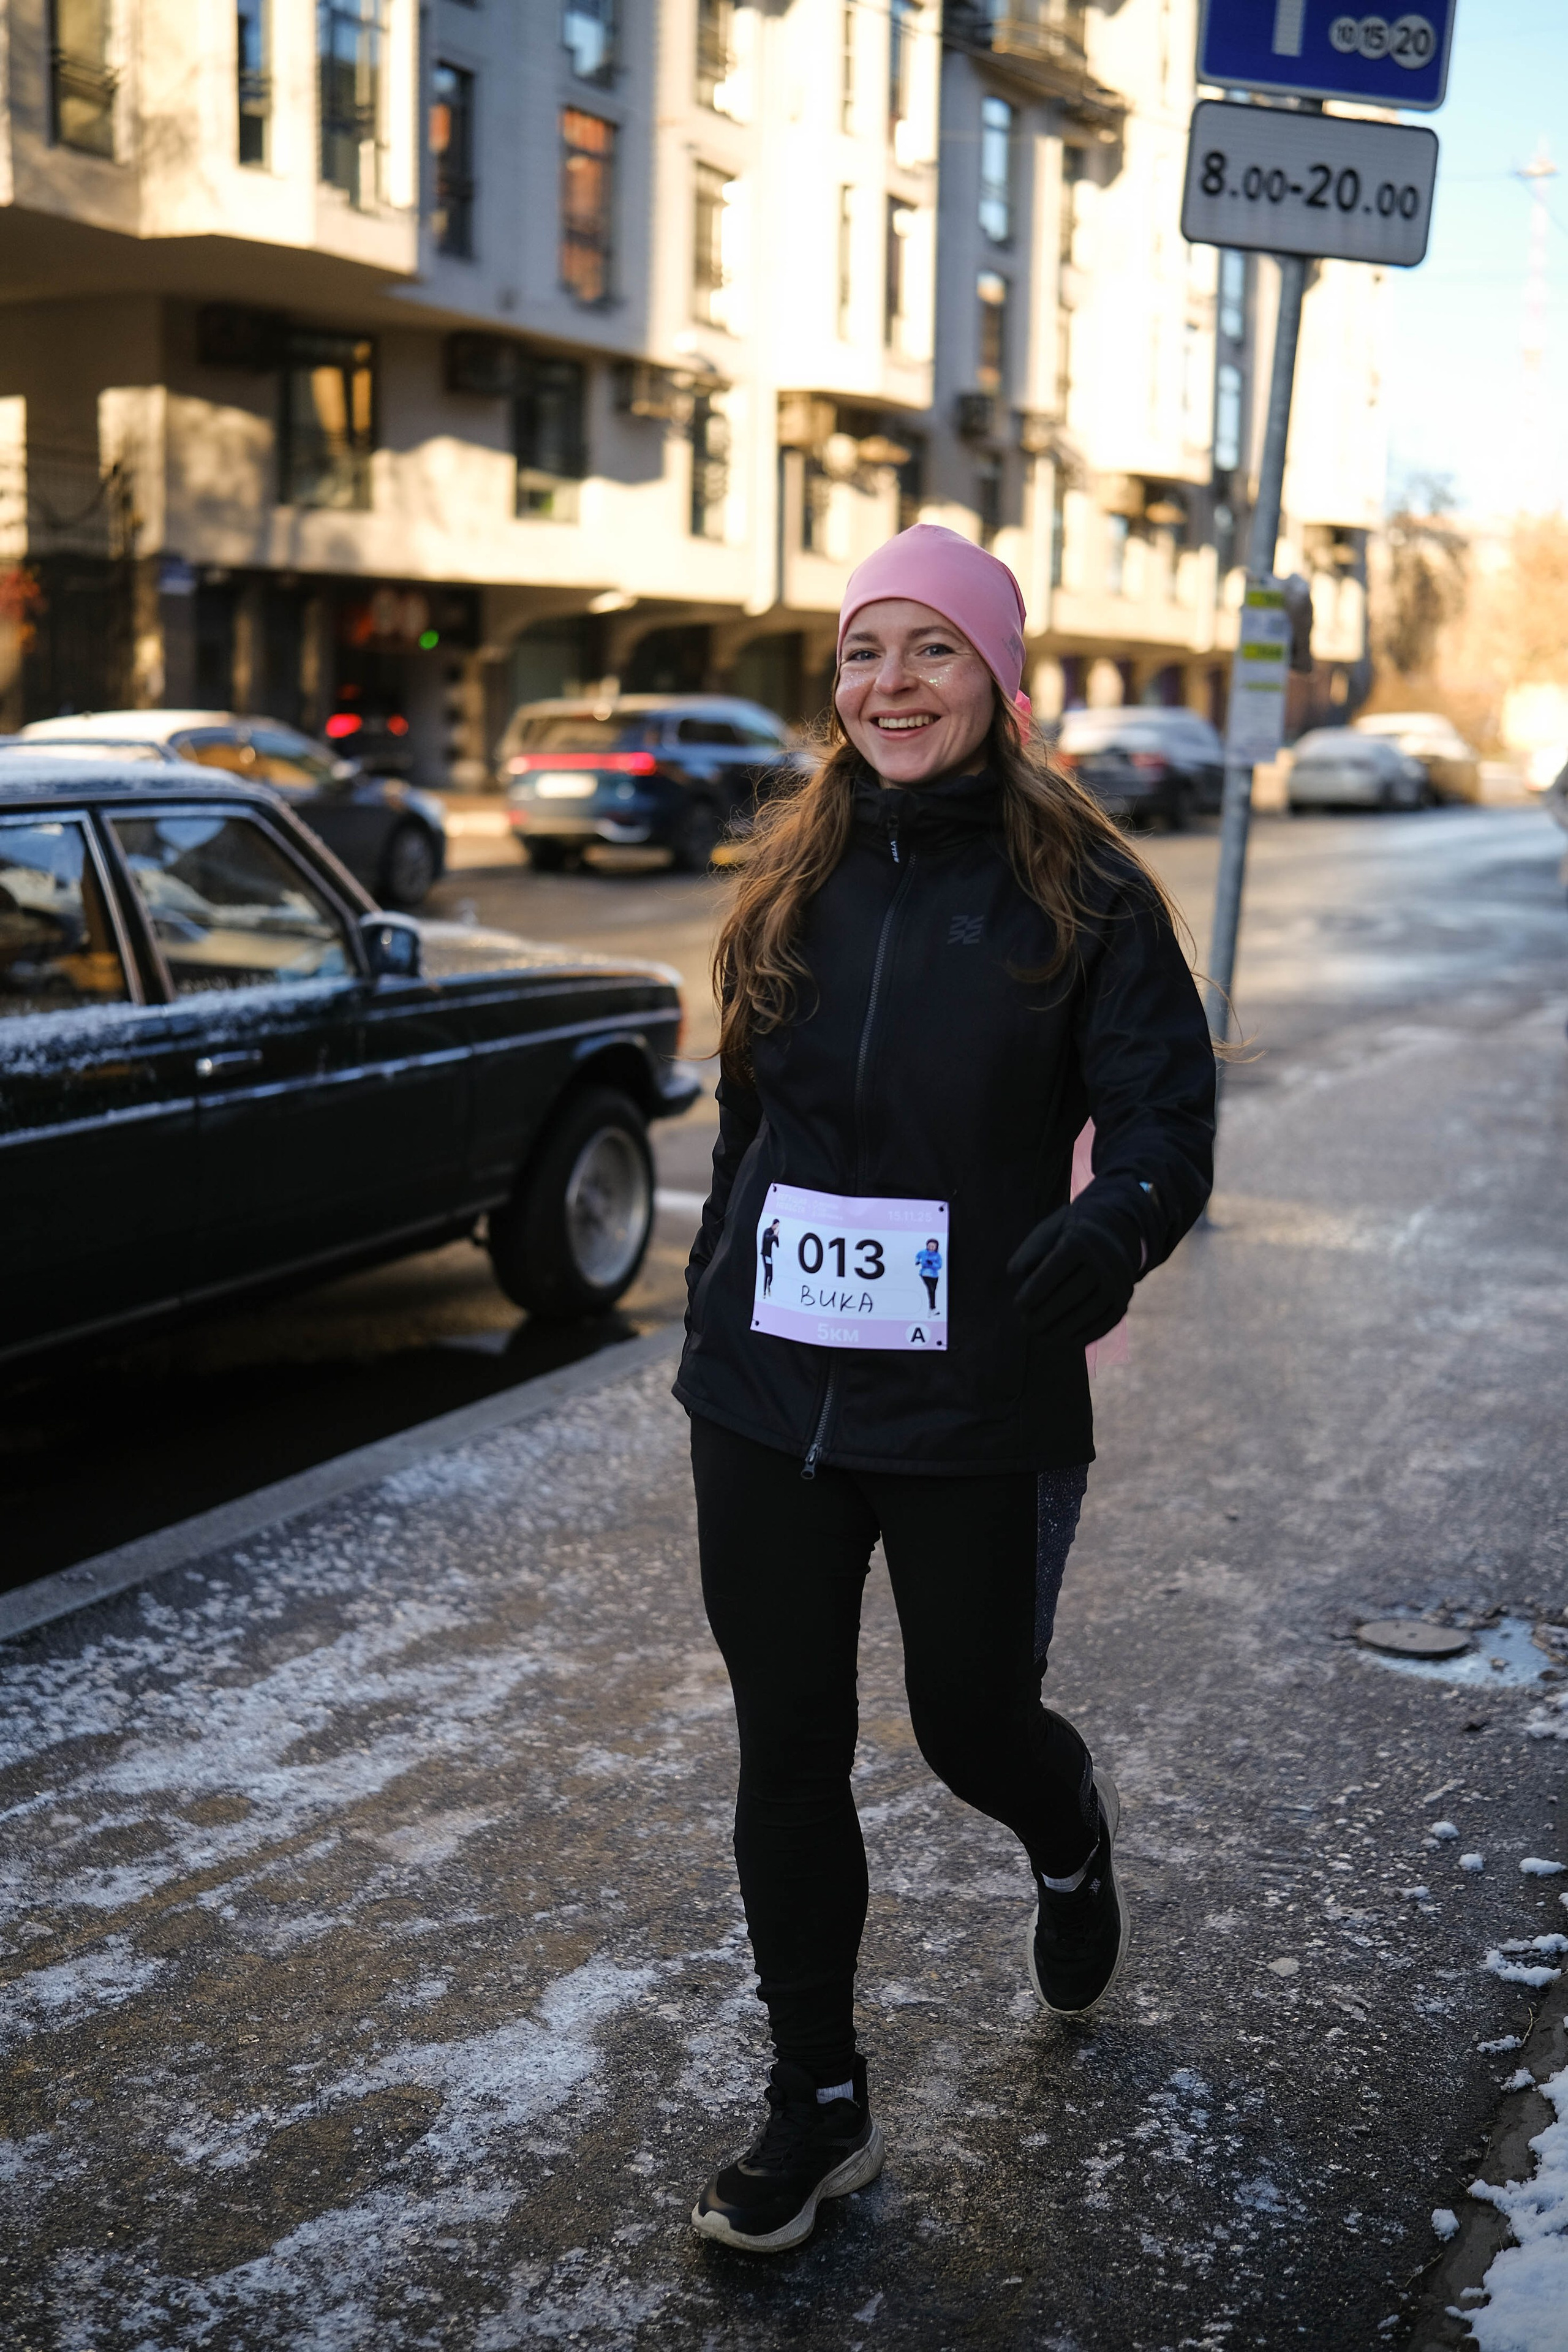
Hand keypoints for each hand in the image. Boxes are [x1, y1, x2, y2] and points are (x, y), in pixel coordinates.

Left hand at [1008, 1198, 1139, 1345]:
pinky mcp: (1124, 1301)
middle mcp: (1105, 1261)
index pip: (1054, 1272)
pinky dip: (1082, 1335)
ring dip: (1061, 1329)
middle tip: (1026, 1325)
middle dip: (1045, 1315)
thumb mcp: (1046, 1233)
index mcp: (1081, 1241)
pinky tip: (1063, 1339)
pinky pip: (1104, 1324)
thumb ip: (1028, 1253)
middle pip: (1071, 1295)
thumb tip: (1016, 1277)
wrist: (1111, 1230)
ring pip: (1088, 1313)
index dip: (1034, 1292)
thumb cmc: (1066, 1234)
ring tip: (1041, 1335)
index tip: (1018, 1306)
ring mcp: (1119, 1283)